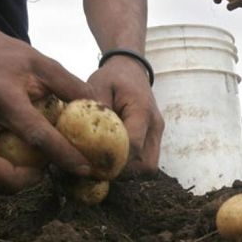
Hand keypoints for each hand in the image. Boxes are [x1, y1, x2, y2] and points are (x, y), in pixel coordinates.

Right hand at [0, 28, 95, 193]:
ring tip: (31, 172)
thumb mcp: (43, 63)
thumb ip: (73, 86)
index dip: (62, 155)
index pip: (34, 133)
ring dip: (3, 184)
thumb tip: (102, 111)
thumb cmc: (9, 56)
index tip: (84, 168)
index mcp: (4, 96)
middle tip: (40, 175)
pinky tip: (16, 168)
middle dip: (14, 181)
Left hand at [88, 55, 163, 176]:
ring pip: (149, 167)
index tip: (91, 164)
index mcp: (142, 111)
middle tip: (98, 169)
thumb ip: (95, 111)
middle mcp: (155, 125)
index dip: (113, 160)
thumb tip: (83, 139)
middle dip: (123, 172)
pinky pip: (147, 161)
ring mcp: (157, 133)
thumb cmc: (113, 77)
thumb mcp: (98, 86)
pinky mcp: (154, 138)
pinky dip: (131, 166)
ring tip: (105, 165)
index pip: (133, 146)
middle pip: (147, 164)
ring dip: (128, 172)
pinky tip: (113, 159)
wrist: (132, 69)